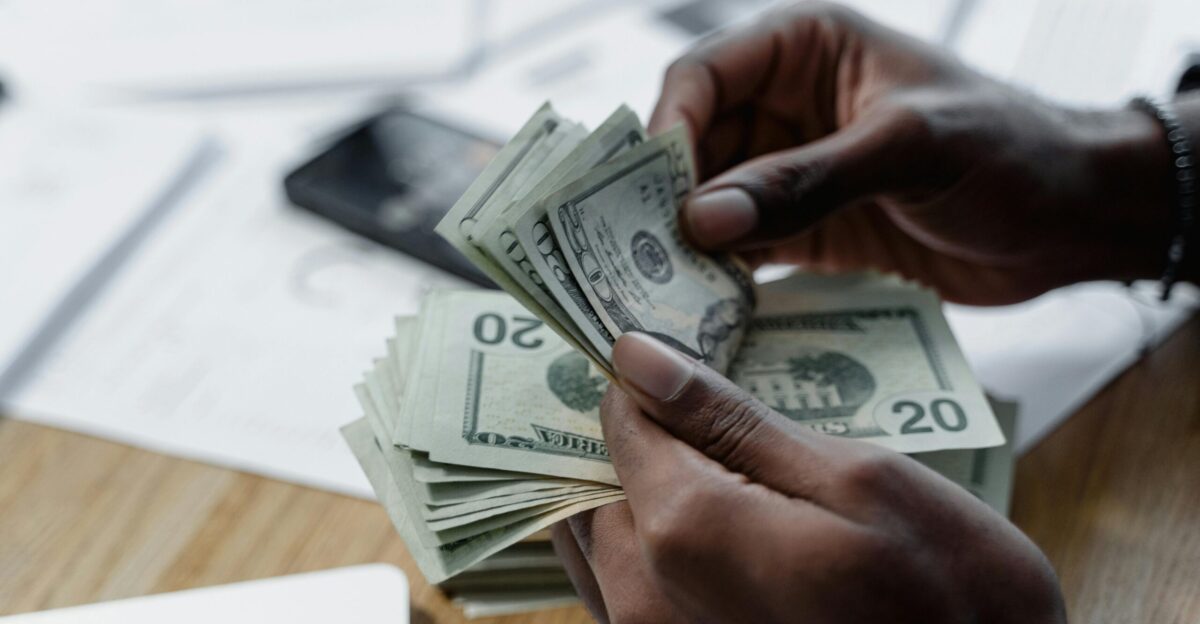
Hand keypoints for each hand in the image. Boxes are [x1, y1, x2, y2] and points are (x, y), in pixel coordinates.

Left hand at [552, 333, 1064, 622]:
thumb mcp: (861, 480)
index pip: (621, 420)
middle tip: (699, 412)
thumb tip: (635, 357)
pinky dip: (646, 545)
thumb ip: (732, 419)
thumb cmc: (952, 597)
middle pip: (598, 482)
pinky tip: (712, 528)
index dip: (648, 380)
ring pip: (600, 539)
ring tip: (709, 469)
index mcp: (686, 529)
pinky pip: (620, 589)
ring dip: (636, 493)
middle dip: (638, 438)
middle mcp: (642, 595)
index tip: (682, 357)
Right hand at [652, 1, 1178, 303]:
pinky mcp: (808, 228)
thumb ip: (804, 181)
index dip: (668, 130)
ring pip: (710, 202)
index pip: (704, 76)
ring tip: (659, 294)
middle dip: (662, 198)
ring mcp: (793, 171)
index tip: (650, 196)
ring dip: (686, 245)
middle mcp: (786, 106)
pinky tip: (705, 308)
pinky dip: (721, 275)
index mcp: (806, 49)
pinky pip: (744, 247)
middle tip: (633, 259)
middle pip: (694, 145)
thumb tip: (699, 218)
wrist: (1073, 220)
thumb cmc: (1010, 151)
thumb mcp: (909, 150)